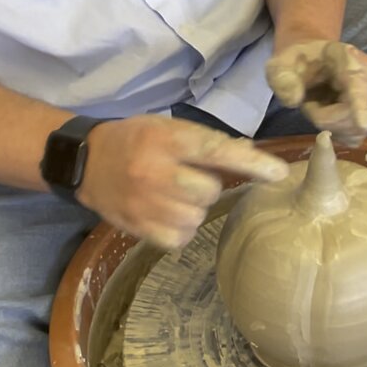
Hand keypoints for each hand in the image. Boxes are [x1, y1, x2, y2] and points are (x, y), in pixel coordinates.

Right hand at [76, 116, 288, 249]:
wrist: (86, 161)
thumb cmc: (137, 140)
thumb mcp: (170, 128)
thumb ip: (208, 143)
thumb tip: (252, 157)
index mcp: (169, 140)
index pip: (217, 152)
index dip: (252, 163)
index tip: (280, 174)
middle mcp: (157, 171)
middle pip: (210, 191)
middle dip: (205, 186)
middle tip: (184, 176)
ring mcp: (146, 203)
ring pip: (196, 217)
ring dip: (191, 208)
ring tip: (169, 194)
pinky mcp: (139, 228)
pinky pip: (180, 237)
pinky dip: (178, 229)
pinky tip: (162, 213)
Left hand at [266, 40, 366, 146]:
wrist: (312, 61)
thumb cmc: (297, 61)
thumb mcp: (281, 65)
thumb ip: (282, 78)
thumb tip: (294, 99)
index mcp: (347, 58)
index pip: (358, 84)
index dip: (360, 104)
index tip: (362, 124)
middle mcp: (366, 77)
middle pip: (358, 114)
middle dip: (328, 119)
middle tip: (308, 105)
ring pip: (357, 128)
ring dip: (331, 126)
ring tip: (315, 107)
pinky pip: (354, 134)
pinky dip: (337, 132)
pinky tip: (326, 117)